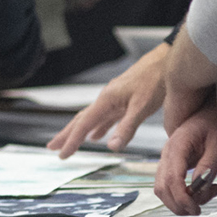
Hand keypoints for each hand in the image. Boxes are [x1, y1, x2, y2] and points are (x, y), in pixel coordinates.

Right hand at [49, 41, 168, 156]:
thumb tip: (111, 147)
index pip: (83, 125)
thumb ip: (126, 127)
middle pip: (80, 120)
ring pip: (91, 119)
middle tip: (51, 147)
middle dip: (66, 135)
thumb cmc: (154, 81)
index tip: (61, 155)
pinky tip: (96, 136)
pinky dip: (97, 128)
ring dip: (78, 132)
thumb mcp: (142, 107)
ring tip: (68, 142)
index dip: (72, 141)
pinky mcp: (123, 101)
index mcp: (106, 101)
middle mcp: (105, 100)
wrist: (165, 62)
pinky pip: (104, 118)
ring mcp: (113, 100)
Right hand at [155, 101, 216, 215]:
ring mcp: (167, 157)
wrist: (212, 109)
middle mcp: (167, 152)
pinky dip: (182, 193)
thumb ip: (207, 165)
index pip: (172, 179)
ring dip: (180, 200)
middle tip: (199, 210)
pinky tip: (203, 189)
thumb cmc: (216, 122)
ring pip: (162, 187)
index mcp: (177, 145)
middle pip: (161, 187)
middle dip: (178, 204)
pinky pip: (169, 183)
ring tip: (207, 195)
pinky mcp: (173, 162)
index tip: (196, 209)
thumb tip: (198, 186)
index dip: (182, 198)